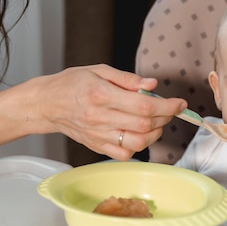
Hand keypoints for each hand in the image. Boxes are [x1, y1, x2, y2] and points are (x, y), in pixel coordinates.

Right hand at [28, 64, 186, 159]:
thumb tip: (152, 85)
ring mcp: (98, 135)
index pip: (144, 105)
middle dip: (165, 117)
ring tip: (157, 122)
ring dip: (155, 133)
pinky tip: (140, 134)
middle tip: (170, 109)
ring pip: (138, 143)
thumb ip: (128, 79)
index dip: (167, 106)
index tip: (179, 103)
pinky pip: (124, 154)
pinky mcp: (96, 146)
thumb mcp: (99, 70)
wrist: (46, 104)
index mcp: (102, 95)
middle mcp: (100, 118)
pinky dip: (139, 147)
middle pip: (144, 124)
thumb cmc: (71, 84)